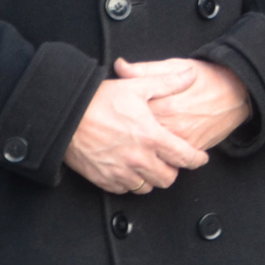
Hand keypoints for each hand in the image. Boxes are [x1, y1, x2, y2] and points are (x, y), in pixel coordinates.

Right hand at [63, 65, 212, 194]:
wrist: (64, 116)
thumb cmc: (100, 100)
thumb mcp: (138, 86)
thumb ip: (169, 82)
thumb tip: (191, 75)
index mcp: (151, 138)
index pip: (184, 157)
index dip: (197, 160)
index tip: (199, 159)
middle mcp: (138, 159)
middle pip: (168, 178)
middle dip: (173, 170)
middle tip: (169, 160)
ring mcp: (120, 172)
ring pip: (147, 187)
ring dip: (151, 178)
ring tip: (149, 164)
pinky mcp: (103, 179)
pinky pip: (124, 189)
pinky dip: (130, 182)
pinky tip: (129, 169)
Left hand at [115, 57, 251, 152]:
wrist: (240, 92)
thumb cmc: (208, 77)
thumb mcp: (175, 65)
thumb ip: (145, 70)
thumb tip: (119, 67)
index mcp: (162, 105)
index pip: (129, 118)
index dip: (118, 118)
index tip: (113, 117)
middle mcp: (171, 127)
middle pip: (138, 141)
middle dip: (126, 140)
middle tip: (119, 136)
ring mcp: (182, 141)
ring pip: (154, 155)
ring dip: (142, 154)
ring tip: (134, 148)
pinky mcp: (194, 149)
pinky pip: (171, 161)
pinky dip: (160, 160)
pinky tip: (154, 154)